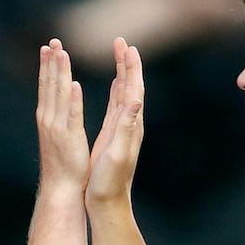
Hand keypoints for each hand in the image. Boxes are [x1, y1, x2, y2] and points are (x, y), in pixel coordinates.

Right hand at [35, 40, 87, 192]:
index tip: (49, 47)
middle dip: (51, 62)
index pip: (48, 86)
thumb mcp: (57, 135)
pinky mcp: (70, 138)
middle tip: (53, 40)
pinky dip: (72, 100)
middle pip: (50, 86)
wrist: (60, 189)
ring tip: (61, 53)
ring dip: (60, 73)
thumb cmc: (61, 165)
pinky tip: (74, 84)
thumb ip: (58, 115)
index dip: (48, 66)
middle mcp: (49, 120)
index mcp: (47, 118)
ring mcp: (58, 129)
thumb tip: (58, 98)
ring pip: (59, 96)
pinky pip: (72, 116)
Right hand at [83, 39, 144, 207]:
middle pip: (132, 86)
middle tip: (121, 42)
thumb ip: (127, 126)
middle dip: (127, 63)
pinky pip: (118, 105)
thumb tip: (135, 101)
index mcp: (131, 125)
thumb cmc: (109, 181)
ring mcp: (124, 128)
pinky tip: (117, 83)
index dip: (131, 68)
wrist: (109, 202)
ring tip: (120, 54)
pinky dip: (118, 88)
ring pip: (125, 92)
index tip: (127, 47)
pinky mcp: (116, 135)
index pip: (134, 89)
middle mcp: (131, 123)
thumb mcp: (118, 153)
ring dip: (124, 72)